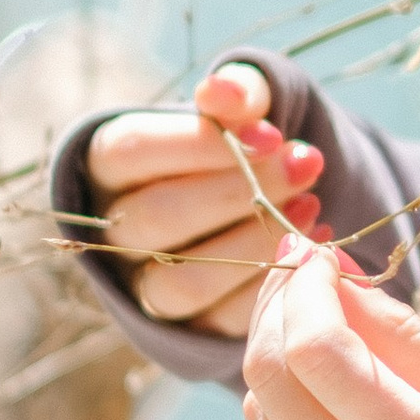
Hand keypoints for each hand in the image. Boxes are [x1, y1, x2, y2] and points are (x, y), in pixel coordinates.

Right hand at [81, 62, 325, 337]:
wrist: (268, 193)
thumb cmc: (246, 140)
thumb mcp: (246, 104)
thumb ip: (238, 91)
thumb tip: (219, 90)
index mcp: (109, 163)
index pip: (134, 151)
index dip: (202, 143)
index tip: (272, 135)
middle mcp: (115, 229)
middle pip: (157, 219)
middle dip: (240, 193)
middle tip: (305, 166)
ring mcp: (145, 285)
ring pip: (181, 282)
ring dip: (255, 245)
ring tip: (310, 206)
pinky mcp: (188, 329)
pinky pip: (220, 322)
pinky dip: (271, 286)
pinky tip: (310, 247)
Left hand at [243, 233, 419, 419]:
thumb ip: (404, 336)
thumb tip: (331, 272)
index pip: (321, 352)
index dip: (304, 288)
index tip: (315, 254)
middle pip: (269, 378)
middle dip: (275, 308)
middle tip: (300, 276)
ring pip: (259, 417)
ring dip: (278, 362)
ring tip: (324, 341)